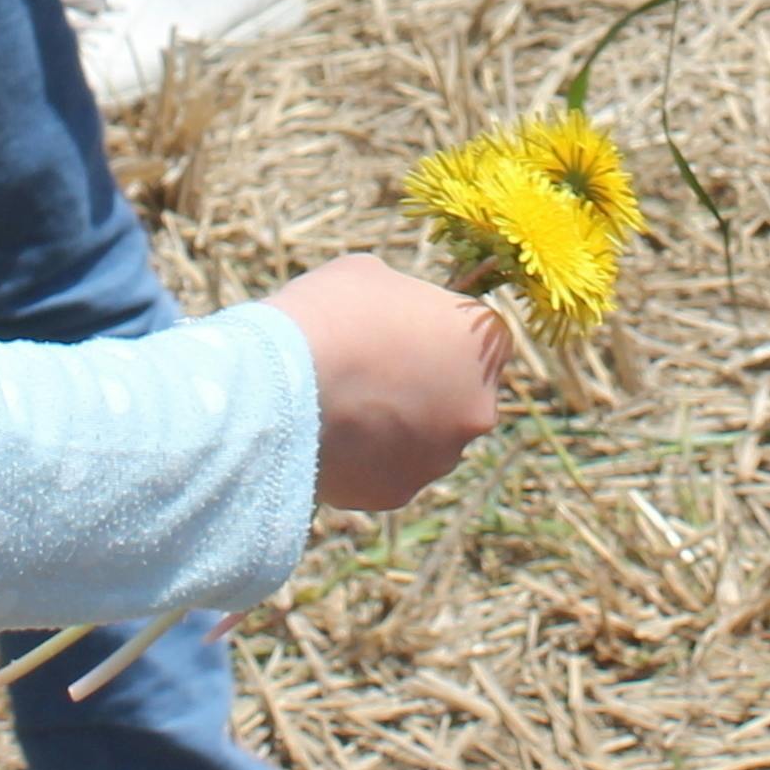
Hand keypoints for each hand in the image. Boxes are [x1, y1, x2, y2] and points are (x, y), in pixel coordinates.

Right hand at [271, 252, 512, 509]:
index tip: (393, 335)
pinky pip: (381, 474)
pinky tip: (323, 437)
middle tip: (364, 375)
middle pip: (452, 398)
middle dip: (417, 390)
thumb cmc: (332, 313)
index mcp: (483, 344)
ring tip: (337, 407)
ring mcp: (440, 457)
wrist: (286, 381)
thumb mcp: (372, 277)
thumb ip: (401, 301)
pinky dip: (359, 461)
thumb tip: (393, 316)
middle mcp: (478, 408)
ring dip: (390, 429)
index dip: (430, 336)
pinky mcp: (398, 493)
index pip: (469, 342)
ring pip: (419, 442)